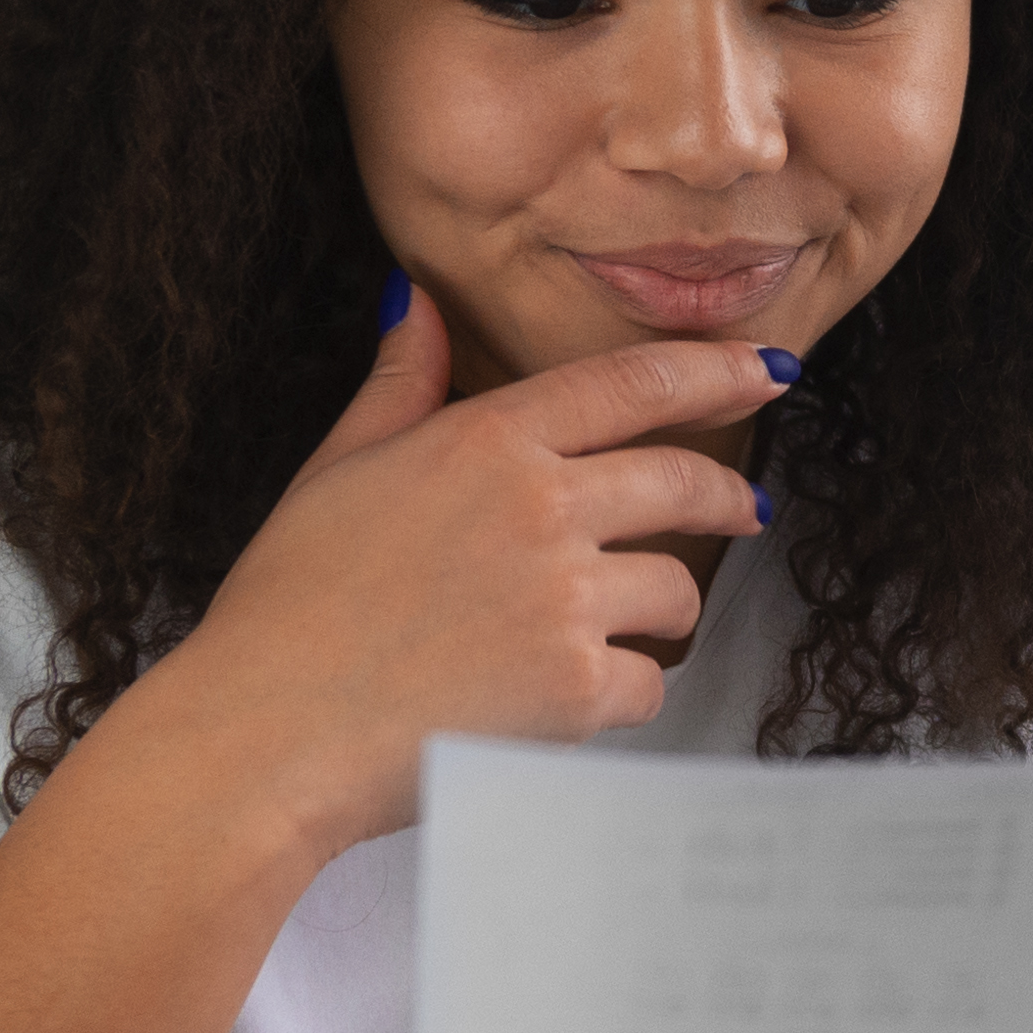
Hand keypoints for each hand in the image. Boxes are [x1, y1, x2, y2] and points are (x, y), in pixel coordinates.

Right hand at [107, 279, 776, 852]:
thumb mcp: (336, 470)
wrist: (264, 732)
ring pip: (674, 592)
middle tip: (745, 512)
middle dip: (726, 498)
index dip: (714, 372)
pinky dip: (619, 696)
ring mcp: (566, 600)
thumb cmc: (287, 607)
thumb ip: (399, 385)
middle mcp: (541, 508)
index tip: (768, 371)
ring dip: (658, 613)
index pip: (631, 385)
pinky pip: (648, 684)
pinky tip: (565, 702)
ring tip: (615, 632)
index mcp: (487, 442)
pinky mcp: (576, 690)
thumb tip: (417, 301)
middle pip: (682, 483)